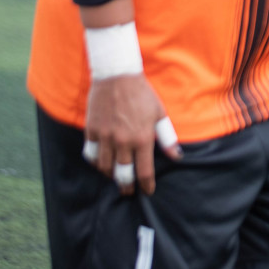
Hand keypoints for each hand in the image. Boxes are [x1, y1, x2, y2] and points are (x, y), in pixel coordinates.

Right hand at [85, 74, 181, 195]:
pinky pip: (91, 154)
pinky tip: (100, 163)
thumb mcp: (159, 114)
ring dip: (110, 174)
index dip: (146, 184)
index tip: (148, 191)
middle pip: (122, 173)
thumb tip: (177, 156)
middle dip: (126, 186)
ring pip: (104, 167)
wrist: (117, 76)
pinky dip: (95, 162)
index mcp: (142, 138)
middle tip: (128, 192)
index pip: (144, 171)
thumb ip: (167, 137)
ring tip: (115, 176)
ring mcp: (105, 137)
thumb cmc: (142, 95)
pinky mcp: (91, 131)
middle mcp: (122, 141)